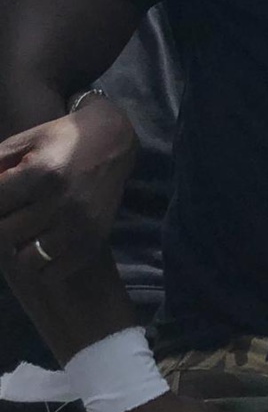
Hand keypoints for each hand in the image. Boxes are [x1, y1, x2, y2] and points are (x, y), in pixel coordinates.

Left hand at [0, 100, 137, 279]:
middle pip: (5, 234)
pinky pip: (53, 272)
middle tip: (10, 216)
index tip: (2, 202)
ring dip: (19, 248)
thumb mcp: (25, 141)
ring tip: (24, 233)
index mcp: (40, 173)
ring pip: (26, 259)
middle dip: (1, 225)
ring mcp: (78, 225)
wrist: (112, 143)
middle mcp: (60, 202)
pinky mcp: (92, 241)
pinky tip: (41, 246)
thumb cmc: (62, 139)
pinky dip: (41, 265)